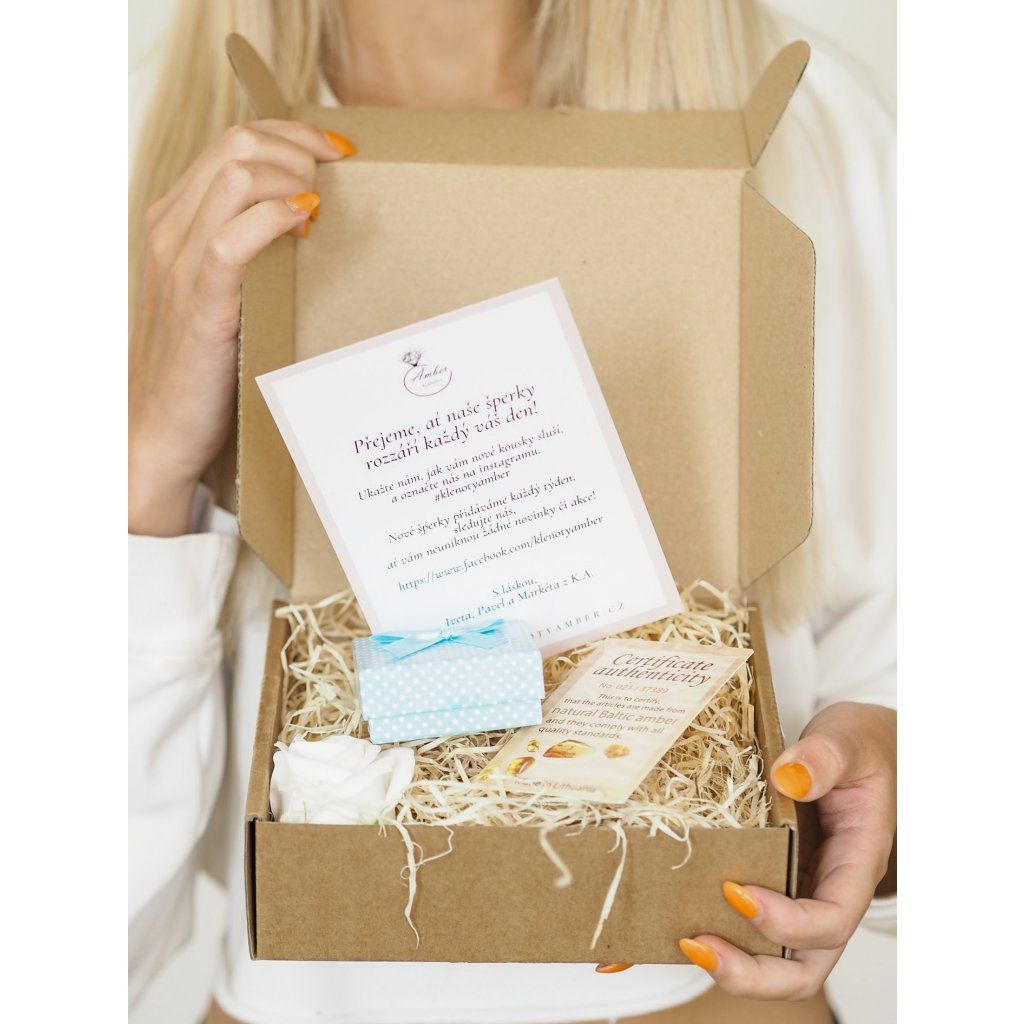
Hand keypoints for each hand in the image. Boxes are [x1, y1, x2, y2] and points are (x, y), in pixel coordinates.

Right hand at [128, 120, 355, 535]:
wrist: (162, 427)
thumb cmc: (202, 365)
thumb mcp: (223, 294)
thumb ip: (251, 254)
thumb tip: (312, 225)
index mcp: (174, 220)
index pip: (231, 143)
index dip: (291, 134)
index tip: (337, 150)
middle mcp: (171, 229)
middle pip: (237, 145)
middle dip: (299, 147)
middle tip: (338, 174)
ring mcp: (180, 262)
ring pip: (237, 177)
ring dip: (293, 178)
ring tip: (322, 208)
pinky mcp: (200, 301)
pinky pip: (234, 237)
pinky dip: (275, 218)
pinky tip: (306, 225)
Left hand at [598, 701, 895, 1000]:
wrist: (857, 745)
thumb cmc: (860, 748)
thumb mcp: (849, 739)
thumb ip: (825, 756)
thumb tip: (790, 775)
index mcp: (854, 864)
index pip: (829, 920)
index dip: (786, 922)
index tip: (737, 890)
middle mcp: (823, 889)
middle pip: (802, 966)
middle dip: (751, 972)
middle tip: (698, 945)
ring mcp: (793, 889)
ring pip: (768, 955)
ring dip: (724, 961)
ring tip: (671, 943)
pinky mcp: (764, 878)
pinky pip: (737, 919)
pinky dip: (700, 932)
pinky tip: (657, 929)